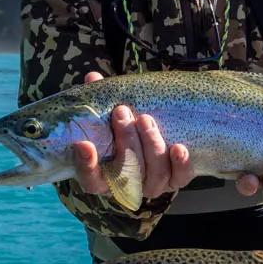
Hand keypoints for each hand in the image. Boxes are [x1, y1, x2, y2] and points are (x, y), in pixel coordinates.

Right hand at [72, 72, 195, 199]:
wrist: (154, 136)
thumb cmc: (123, 126)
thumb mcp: (109, 115)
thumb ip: (100, 101)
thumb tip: (92, 78)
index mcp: (104, 176)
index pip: (91, 179)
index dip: (86, 165)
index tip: (83, 144)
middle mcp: (128, 185)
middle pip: (127, 173)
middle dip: (125, 141)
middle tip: (121, 112)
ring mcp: (152, 184)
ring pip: (154, 176)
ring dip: (150, 147)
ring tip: (145, 119)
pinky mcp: (174, 179)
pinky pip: (179, 178)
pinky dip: (179, 164)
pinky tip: (179, 147)